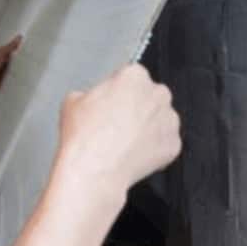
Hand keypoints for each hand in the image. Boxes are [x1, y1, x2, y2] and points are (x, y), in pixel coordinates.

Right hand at [57, 64, 180, 203]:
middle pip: (149, 96)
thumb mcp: (72, 101)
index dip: (118, 92)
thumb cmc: (85, 137)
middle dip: (137, 107)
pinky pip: (164, 143)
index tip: (111, 103)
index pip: (130, 77)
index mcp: (134, 76)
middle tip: (117, 123)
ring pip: (159, 119)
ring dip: (147, 127)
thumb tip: (92, 100)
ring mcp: (169, 120)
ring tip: (124, 141)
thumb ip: (89, 93)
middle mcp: (157, 94)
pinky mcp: (173, 144)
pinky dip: (153, 149)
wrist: (94, 170)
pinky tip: (133, 153)